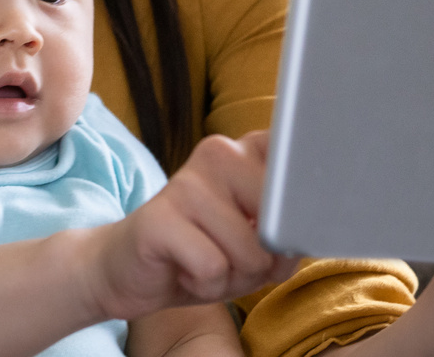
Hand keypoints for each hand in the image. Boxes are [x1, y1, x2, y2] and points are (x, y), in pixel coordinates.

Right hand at [79, 131, 299, 322]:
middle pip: (280, 223)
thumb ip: (287, 232)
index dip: (303, 209)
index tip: (289, 227)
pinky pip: (213, 267)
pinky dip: (206, 284)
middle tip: (233, 257)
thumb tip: (297, 236)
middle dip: (265, 260)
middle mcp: (219, 152)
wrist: (129, 267)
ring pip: (249, 252)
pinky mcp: (160, 216)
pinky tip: (184, 269)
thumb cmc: (203, 252)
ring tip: (206, 263)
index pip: (299, 167)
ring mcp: (187, 181)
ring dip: (233, 277)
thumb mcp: (257, 243)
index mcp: (246, 150)